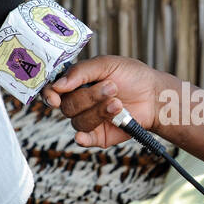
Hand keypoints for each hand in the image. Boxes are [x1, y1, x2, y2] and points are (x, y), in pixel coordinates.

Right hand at [43, 55, 175, 147]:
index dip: (49, 95)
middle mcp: (78, 102)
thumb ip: (80, 72)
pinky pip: (84, 140)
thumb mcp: (106, 64)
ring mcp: (88, 120)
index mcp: (75, 83)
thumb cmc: (132, 76)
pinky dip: (83, 138)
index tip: (56, 96)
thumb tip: (58, 85)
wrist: (155, 95)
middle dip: (90, 97)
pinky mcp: (99, 135)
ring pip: (78, 122)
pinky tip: (86, 136)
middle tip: (112, 87)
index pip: (51, 91)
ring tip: (119, 103)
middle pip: (67, 107)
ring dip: (99, 111)